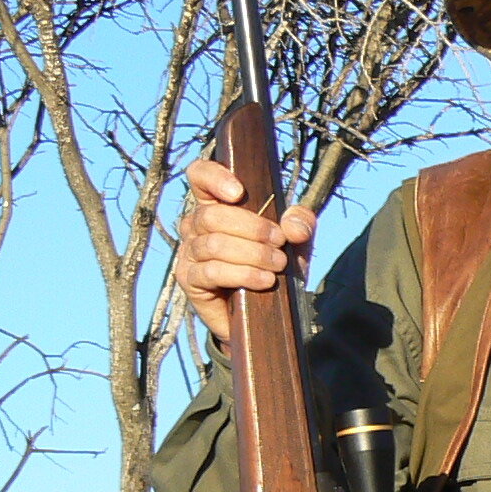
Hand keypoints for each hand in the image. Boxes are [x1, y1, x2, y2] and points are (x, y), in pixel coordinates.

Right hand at [170, 155, 317, 346]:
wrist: (264, 315)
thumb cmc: (273, 267)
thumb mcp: (295, 243)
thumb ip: (301, 225)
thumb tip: (293, 226)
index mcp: (216, 205)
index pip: (199, 176)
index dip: (213, 177)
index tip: (239, 192)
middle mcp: (196, 226)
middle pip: (212, 215)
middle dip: (252, 228)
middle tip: (279, 243)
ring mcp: (190, 253)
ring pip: (214, 245)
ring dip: (253, 254)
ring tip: (278, 264)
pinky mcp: (191, 280)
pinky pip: (212, 272)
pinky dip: (243, 274)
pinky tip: (265, 280)